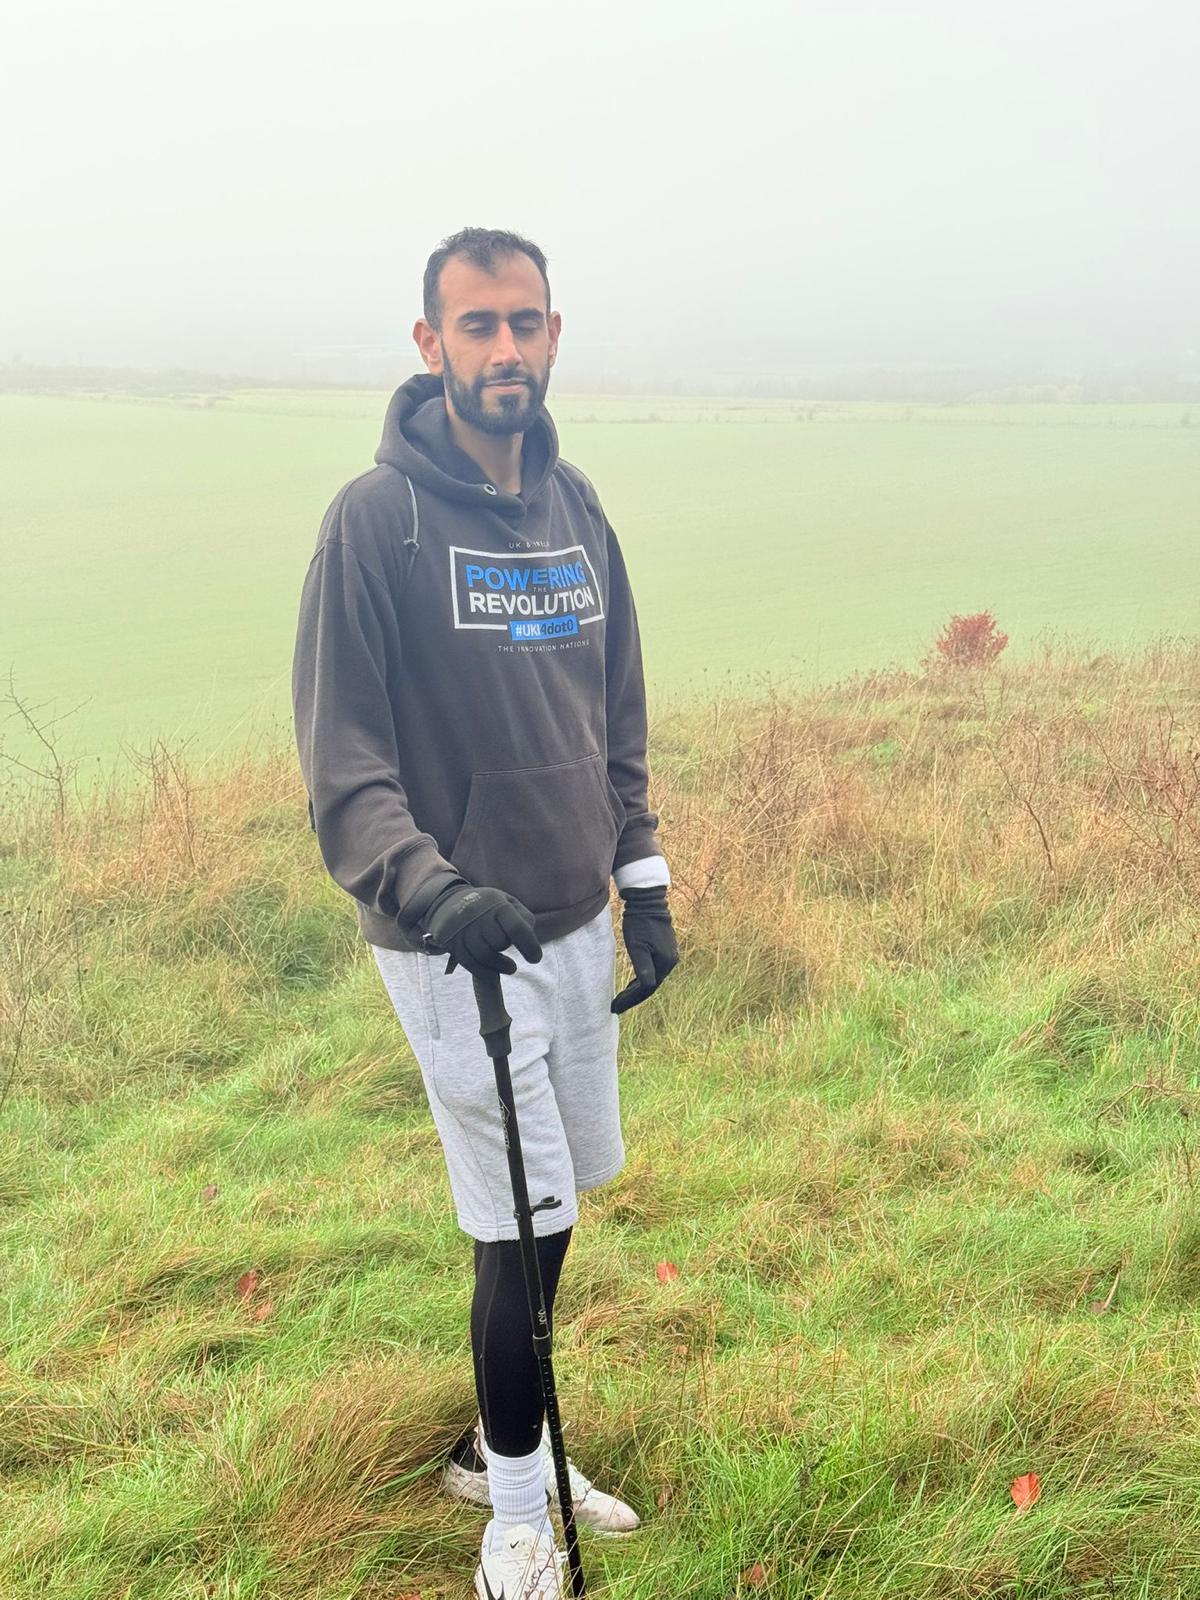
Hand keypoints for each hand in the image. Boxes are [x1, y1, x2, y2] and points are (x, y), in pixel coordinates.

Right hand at [421, 882, 542, 978]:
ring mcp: (462, 929)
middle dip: (506, 946)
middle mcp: (477, 914)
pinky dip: (485, 973)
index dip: (529, 945)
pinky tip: (494, 976)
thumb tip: (530, 941)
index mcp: (496, 903)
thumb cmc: (488, 906)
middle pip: (499, 942)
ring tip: (510, 968)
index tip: (535, 959)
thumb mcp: (508, 902)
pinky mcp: (451, 943)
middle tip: (506, 945)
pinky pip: (470, 964)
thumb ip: (524, 919)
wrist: (447, 902)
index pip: (516, 928)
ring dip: (500, 966)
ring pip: (484, 956)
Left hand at [611, 885, 678, 1013]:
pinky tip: (633, 983)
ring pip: (652, 978)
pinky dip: (642, 978)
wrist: (648, 902)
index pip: (648, 989)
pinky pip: (653, 970)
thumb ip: (642, 967)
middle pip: (651, 986)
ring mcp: (669, 955)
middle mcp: (670, 961)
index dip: (631, 999)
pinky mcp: (664, 950)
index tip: (616, 1006)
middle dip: (633, 997)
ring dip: (637, 989)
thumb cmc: (639, 923)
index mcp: (665, 962)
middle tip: (616, 1005)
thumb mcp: (637, 946)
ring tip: (622, 998)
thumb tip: (647, 987)